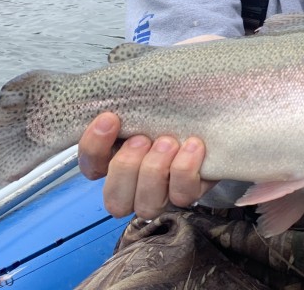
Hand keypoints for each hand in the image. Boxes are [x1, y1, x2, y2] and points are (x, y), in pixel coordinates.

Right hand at [77, 112, 213, 218]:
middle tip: (142, 139)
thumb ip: (127, 105)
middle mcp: (134, 186)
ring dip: (154, 172)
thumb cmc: (174, 107)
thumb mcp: (148, 102)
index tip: (110, 118)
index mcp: (114, 161)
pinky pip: (182, 195)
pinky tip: (193, 145)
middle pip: (115, 199)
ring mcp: (161, 195)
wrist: (212, 114)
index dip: (94, 146)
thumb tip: (111, 97)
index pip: (91, 166)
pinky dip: (185, 170)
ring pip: (146, 206)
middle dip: (126, 167)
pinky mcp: (188, 193)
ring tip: (168, 142)